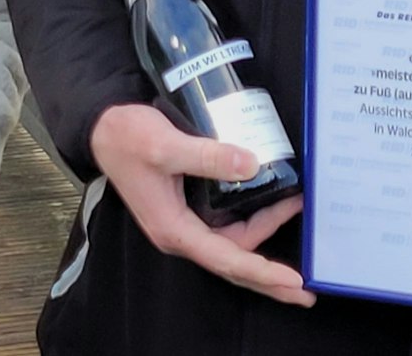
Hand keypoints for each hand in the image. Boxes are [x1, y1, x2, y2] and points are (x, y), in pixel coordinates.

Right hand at [89, 102, 313, 306]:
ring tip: (295, 211)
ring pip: (233, 241)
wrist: (106, 127)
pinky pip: (227, 224)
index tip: (292, 281)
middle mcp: (182, 232)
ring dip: (265, 233)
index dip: (262, 271)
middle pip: (233, 261)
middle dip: (269, 274)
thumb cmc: (129, 138)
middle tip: (306, 285)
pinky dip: (252, 219)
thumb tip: (250, 164)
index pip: (226, 259)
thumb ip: (207, 156)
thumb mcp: (167, 145)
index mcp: (174, 228)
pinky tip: (271, 204)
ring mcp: (186, 220)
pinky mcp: (190, 205)